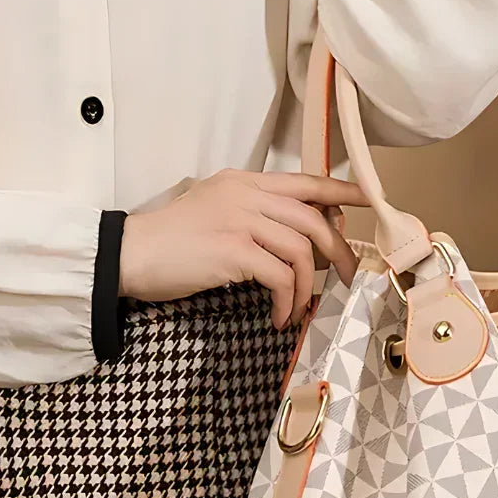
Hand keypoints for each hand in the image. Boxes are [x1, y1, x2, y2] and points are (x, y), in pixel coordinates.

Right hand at [118, 169, 368, 327]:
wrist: (128, 254)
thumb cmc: (173, 242)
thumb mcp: (218, 213)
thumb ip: (259, 215)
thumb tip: (309, 233)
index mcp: (245, 182)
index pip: (306, 181)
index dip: (342, 192)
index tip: (370, 202)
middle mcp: (246, 194)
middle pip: (313, 220)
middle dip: (338, 252)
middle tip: (345, 278)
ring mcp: (239, 220)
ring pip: (301, 251)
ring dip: (308, 286)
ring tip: (298, 306)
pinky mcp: (233, 251)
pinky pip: (280, 278)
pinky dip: (287, 301)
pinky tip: (279, 316)